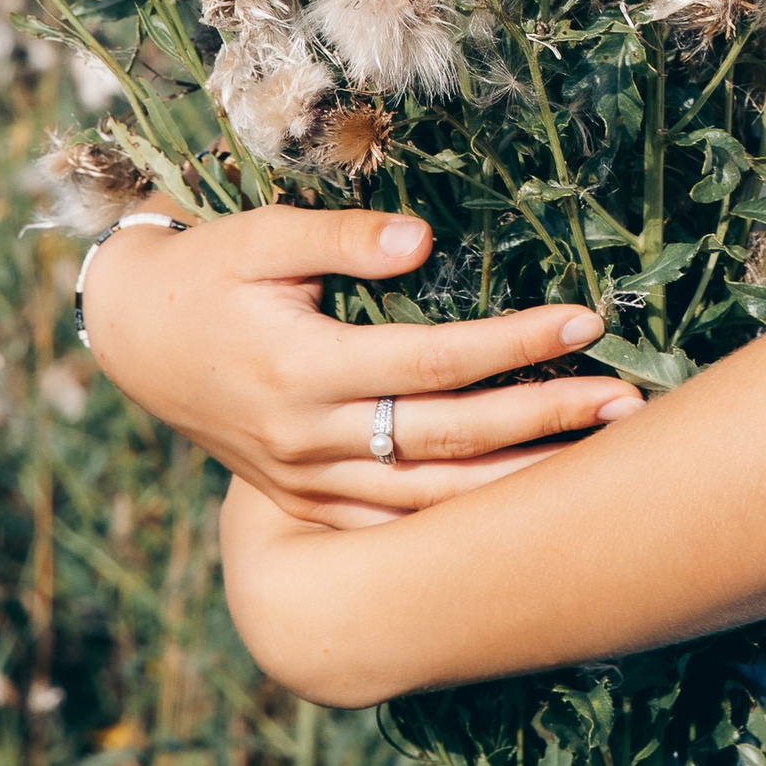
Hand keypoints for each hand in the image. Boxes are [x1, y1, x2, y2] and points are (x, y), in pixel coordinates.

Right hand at [79, 206, 642, 525]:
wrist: (138, 341)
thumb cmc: (210, 273)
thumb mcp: (262, 237)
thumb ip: (342, 239)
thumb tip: (424, 239)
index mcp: (301, 368)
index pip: (434, 359)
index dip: (515, 342)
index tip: (587, 320)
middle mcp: (307, 437)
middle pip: (449, 438)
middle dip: (544, 420)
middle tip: (628, 403)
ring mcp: (307, 481)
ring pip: (431, 501)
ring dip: (520, 484)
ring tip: (601, 463)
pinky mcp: (307, 502)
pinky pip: (395, 528)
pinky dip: (461, 527)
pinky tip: (526, 515)